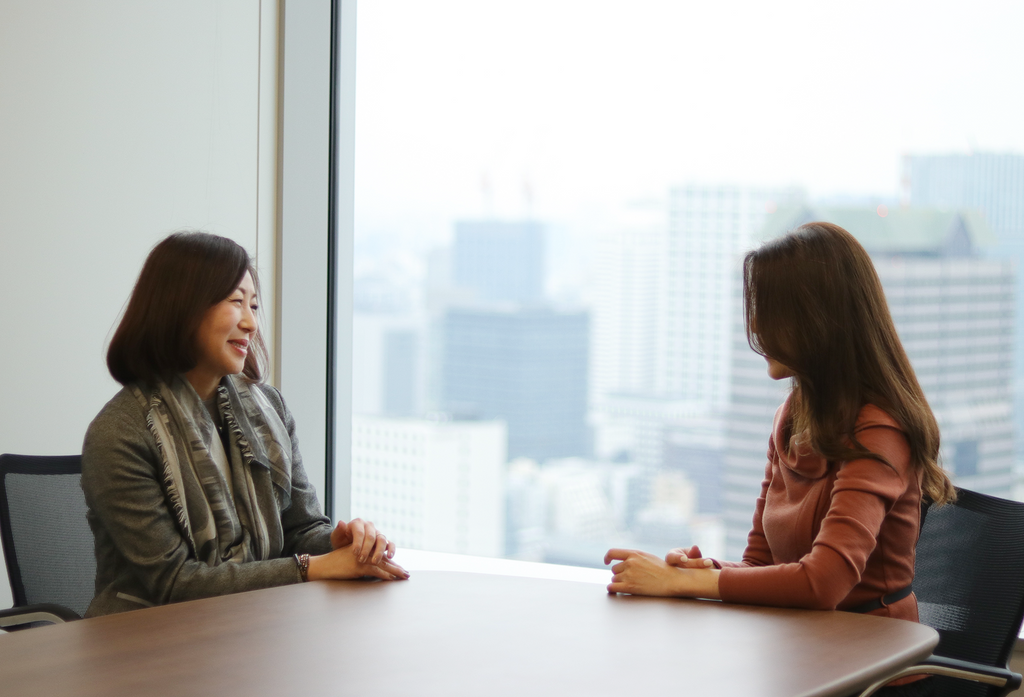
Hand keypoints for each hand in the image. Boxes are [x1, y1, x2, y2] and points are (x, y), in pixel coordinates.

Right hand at [308, 543, 409, 581]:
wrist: (324, 565)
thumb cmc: (336, 563)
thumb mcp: (351, 559)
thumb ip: (362, 561)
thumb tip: (375, 566)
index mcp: (364, 549)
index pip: (381, 556)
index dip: (392, 562)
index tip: (400, 568)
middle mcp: (365, 552)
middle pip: (385, 559)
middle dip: (396, 567)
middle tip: (406, 574)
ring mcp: (362, 558)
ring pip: (382, 564)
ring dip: (395, 571)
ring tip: (404, 576)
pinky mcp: (359, 566)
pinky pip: (375, 570)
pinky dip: (384, 574)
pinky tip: (391, 578)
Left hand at [331, 518, 394, 564]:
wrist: (347, 546)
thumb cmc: (341, 541)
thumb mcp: (336, 537)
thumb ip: (338, 531)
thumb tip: (341, 522)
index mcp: (357, 523)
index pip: (359, 532)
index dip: (358, 542)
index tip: (354, 553)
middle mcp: (369, 526)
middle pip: (371, 536)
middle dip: (367, 549)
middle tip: (361, 560)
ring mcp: (377, 533)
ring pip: (382, 539)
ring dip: (379, 551)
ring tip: (374, 562)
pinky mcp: (383, 541)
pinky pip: (390, 543)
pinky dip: (392, 549)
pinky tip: (390, 556)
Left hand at [604, 548, 719, 598]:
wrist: (673, 580)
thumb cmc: (663, 570)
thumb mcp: (648, 557)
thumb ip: (634, 558)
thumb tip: (622, 562)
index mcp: (634, 554)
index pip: (612, 552)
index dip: (607, 557)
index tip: (607, 562)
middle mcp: (630, 563)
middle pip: (614, 569)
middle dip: (620, 574)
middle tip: (631, 578)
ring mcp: (629, 574)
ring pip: (614, 579)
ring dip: (619, 582)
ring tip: (633, 584)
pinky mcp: (629, 587)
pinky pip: (612, 588)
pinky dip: (613, 590)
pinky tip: (618, 590)